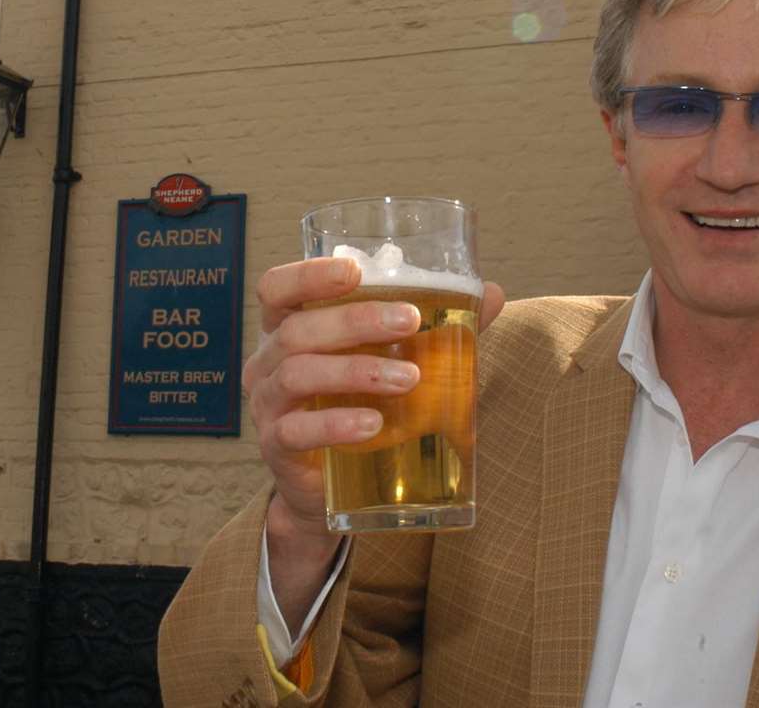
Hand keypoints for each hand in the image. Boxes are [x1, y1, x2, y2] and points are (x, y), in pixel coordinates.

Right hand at [245, 257, 505, 544]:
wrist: (331, 487)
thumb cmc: (356, 404)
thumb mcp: (388, 360)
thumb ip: (434, 327)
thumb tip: (490, 294)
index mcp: (288, 328)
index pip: (277, 289)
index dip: (308, 275)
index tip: (354, 271)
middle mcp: (268, 362)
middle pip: (297, 329)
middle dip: (355, 320)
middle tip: (410, 321)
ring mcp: (267, 406)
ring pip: (297, 374)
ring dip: (355, 371)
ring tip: (408, 379)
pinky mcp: (277, 448)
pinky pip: (296, 431)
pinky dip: (336, 425)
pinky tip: (372, 425)